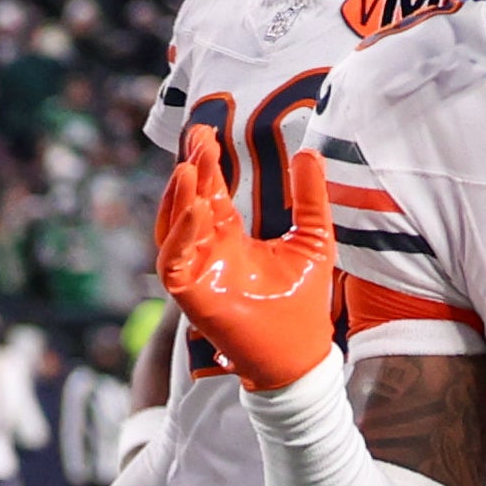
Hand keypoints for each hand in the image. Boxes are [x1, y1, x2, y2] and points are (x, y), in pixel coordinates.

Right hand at [155, 131, 342, 390]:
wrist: (300, 353)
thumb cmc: (303, 300)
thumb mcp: (313, 238)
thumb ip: (309, 198)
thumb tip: (308, 152)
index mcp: (230, 237)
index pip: (210, 193)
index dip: (207, 164)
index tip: (207, 133)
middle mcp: (207, 251)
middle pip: (188, 203)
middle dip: (192, 170)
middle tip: (199, 139)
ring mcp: (196, 273)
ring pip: (171, 230)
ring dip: (178, 199)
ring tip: (190, 169)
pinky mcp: (191, 296)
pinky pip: (174, 262)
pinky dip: (181, 237)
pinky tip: (200, 211)